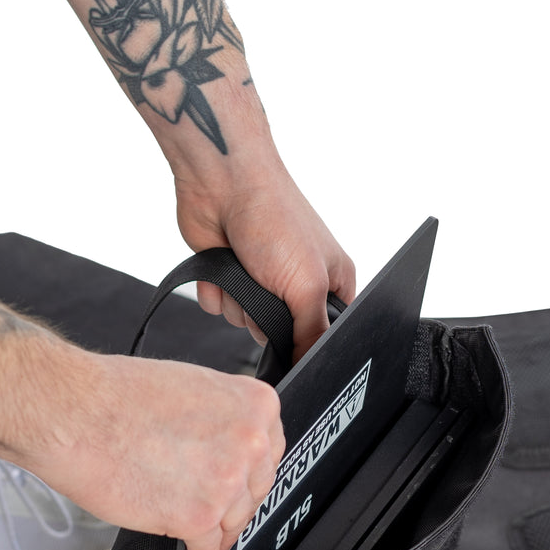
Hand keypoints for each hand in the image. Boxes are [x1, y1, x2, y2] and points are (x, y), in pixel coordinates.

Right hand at [24, 354, 283, 549]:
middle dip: (236, 502)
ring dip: (219, 531)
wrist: (74, 413)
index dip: (251, 471)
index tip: (243, 482)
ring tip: (204, 534)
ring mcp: (227, 483)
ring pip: (234, 521)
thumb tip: (228, 446)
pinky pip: (208, 546)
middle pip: (255, 489)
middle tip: (217, 508)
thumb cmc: (117, 396)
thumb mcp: (193, 387)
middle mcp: (250, 443)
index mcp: (255, 405)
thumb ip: (223, 418)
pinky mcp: (199, 517)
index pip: (270, 451)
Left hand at [175, 163, 355, 360]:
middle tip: (272, 288)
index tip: (300, 338)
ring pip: (247, 324)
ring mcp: (261, 280)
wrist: (223, 184)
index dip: (314, 341)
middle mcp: (297, 282)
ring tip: (246, 269)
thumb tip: (310, 365)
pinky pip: (220, 310)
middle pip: (283, 335)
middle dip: (269, 319)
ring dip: (240, 303)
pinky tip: (223, 266)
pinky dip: (217, 292)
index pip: (329, 332)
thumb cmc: (275, 220)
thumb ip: (312, 332)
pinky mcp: (228, 277)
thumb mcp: (308, 285)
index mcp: (331, 282)